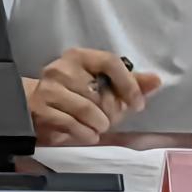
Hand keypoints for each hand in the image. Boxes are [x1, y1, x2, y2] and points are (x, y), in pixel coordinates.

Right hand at [22, 51, 161, 144]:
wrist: (35, 107)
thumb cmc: (75, 95)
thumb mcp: (103, 86)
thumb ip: (130, 83)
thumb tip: (156, 80)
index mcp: (79, 57)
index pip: (110, 62)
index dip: (128, 84)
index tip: (137, 104)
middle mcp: (61, 69)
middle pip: (101, 92)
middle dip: (112, 112)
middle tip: (110, 118)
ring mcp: (49, 89)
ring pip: (88, 110)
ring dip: (100, 124)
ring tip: (98, 126)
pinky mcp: (41, 110)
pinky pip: (73, 125)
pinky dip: (86, 134)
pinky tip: (87, 133)